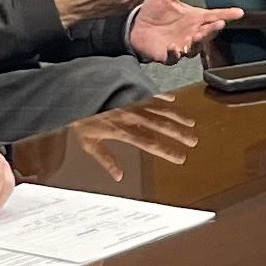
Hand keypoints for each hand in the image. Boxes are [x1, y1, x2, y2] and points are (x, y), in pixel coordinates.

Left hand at [31, 97, 199, 184]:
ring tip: (190, 123)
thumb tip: (118, 175)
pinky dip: (160, 96)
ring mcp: (130, 101)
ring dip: (175, 116)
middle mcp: (129, 115)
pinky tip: (172, 100)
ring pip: (158, 110)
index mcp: (121, 130)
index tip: (180, 157)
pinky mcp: (128, 90)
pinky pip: (148, 93)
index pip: (149, 143)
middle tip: (193, 141)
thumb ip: (106, 159)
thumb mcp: (88, 143)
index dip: (166, 151)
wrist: (72, 91)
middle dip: (178, 134)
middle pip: (159, 126)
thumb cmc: (78, 117)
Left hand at [121, 0, 240, 63]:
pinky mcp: (166, 55)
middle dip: (213, 29)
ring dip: (197, 43)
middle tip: (219, 23)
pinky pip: (173, 58)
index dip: (228, 14)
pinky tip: (174, 47)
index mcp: (194, 18)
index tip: (238, 12)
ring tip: (196, 35)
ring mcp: (180, 45)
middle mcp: (191, 33)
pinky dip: (175, 54)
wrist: (136, 25)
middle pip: (207, 33)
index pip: (214, 15)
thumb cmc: (155, 10)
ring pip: (194, 48)